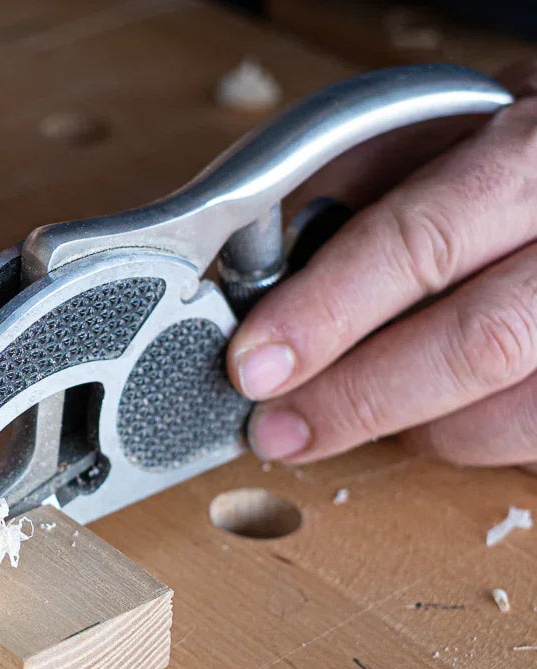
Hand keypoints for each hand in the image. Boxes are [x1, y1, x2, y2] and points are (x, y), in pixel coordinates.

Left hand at [227, 63, 536, 472]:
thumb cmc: (519, 159)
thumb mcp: (449, 132)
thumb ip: (362, 190)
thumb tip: (268, 277)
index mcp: (532, 155)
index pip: (423, 241)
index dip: (327, 311)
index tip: (253, 361)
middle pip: (478, 342)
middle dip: (354, 398)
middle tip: (274, 430)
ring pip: (506, 413)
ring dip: (408, 425)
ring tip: (353, 406)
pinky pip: (525, 440)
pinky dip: (461, 436)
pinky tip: (429, 409)